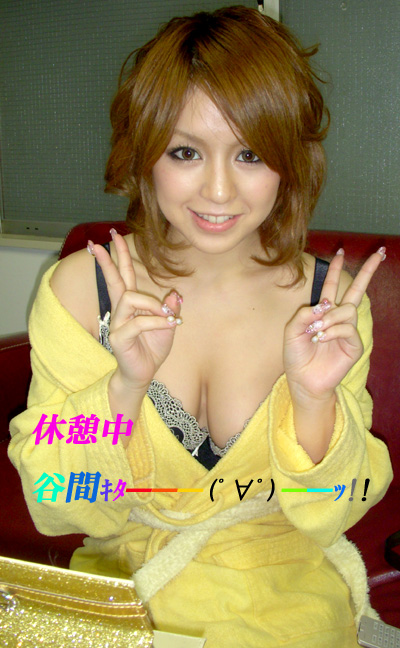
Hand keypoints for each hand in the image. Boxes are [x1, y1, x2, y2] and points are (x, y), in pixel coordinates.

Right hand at [90, 230, 182, 390]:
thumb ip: (169, 309)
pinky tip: (167, 326)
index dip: (120, 256)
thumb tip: (174, 293)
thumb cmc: (152, 349)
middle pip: (114, 279)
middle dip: (110, 259)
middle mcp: (121, 310)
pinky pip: (138, 322)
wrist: (144, 374)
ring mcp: (117, 323)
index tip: (111, 236)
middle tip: (102, 240)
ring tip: (166, 316)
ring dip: (152, 304)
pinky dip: (156, 322)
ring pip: (130, 298)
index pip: (124, 275)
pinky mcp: (119, 337)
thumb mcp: (167, 326)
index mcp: (131, 304)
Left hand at [283, 247, 385, 405]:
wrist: (302, 380)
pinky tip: (322, 338)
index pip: (332, 287)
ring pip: (348, 310)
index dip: (335, 269)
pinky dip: (332, 331)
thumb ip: (303, 314)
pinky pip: (347, 328)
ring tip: (316, 330)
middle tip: (379, 253)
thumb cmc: (296, 357)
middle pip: (356, 291)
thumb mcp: (291, 331)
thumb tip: (324, 305)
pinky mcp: (353, 345)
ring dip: (330, 317)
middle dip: (367, 271)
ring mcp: (348, 331)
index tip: (340, 251)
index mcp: (323, 313)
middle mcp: (338, 319)